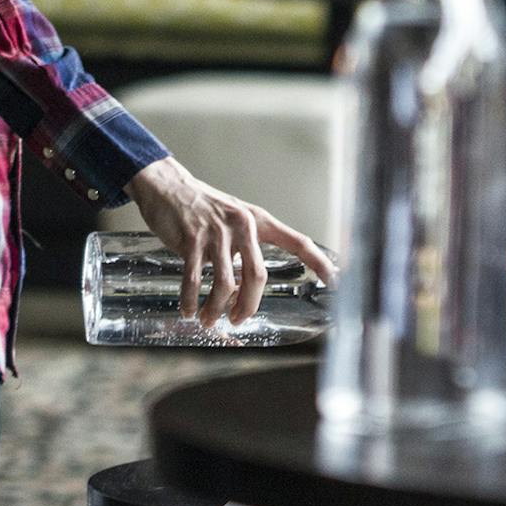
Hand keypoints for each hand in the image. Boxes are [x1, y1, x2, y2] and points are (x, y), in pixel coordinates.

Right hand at [124, 156, 336, 328]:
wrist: (168, 186)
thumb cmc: (203, 208)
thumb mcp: (234, 218)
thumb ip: (247, 246)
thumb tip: (248, 286)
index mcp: (259, 221)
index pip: (299, 241)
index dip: (319, 263)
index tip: (337, 282)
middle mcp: (243, 225)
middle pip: (257, 276)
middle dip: (248, 306)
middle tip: (238, 320)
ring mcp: (216, 232)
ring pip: (225, 284)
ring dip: (216, 309)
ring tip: (208, 319)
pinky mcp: (190, 239)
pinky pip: (194, 280)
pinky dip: (191, 301)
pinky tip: (188, 310)